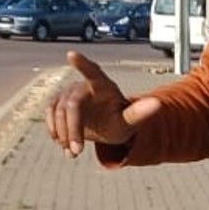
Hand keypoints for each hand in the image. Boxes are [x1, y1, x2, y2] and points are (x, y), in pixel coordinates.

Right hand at [46, 51, 161, 156]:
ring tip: (73, 154)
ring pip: (58, 111)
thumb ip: (140, 112)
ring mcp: (68, 94)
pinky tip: (64, 146)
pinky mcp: (57, 104)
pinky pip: (50, 116)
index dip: (82, 64)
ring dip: (63, 134)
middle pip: (72, 104)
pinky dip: (55, 132)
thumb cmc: (119, 120)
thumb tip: (158, 103)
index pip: (93, 72)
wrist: (106, 126)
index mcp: (103, 86)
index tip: (71, 54)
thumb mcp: (130, 121)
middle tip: (77, 151)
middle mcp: (83, 87)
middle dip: (73, 129)